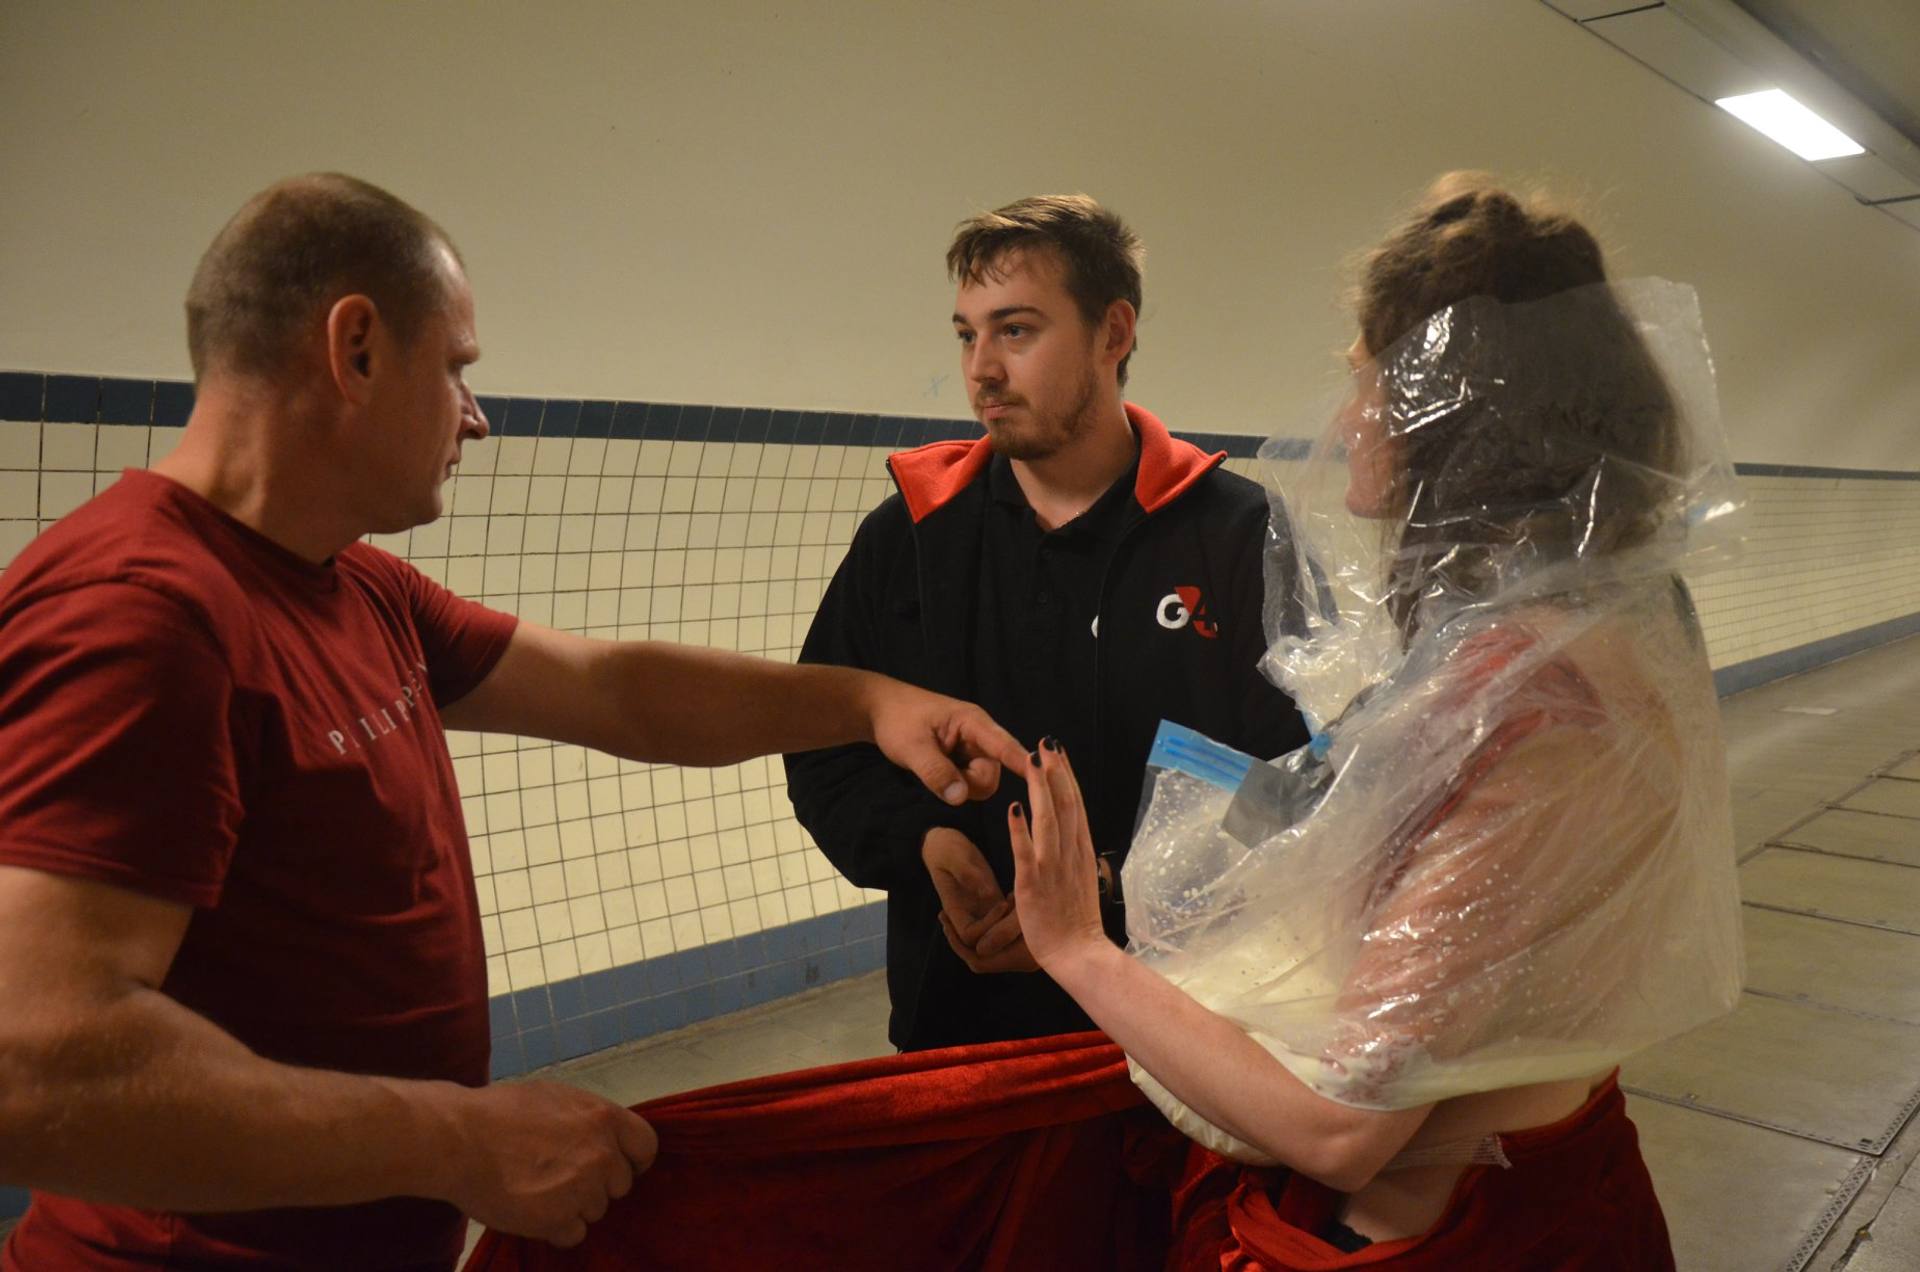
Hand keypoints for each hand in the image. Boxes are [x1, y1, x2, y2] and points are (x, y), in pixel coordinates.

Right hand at [438, 1080, 657, 1248]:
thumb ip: (587, 1120)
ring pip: (596, 1210)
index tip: (619, 1165)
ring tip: (539, 1190)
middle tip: (562, 1177)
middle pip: (620, 1184)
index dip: (633, 1159)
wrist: (459, 1140)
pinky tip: (532, 1209)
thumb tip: (603, 1135)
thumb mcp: (554, 1098)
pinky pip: (573, 1233)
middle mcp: (602, 1154)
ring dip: (574, 1207)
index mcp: (603, 1118)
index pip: (646, 1146)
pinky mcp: (558, 1220)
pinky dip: (555, 1228)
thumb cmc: (500, 1113)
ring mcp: (583, 1190)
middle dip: (597, 1185)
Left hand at [864, 677, 1028, 805]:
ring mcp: (973, 748)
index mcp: (973, 722)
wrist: (879, 709)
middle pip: (993, 774)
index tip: (1045, 774)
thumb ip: (935, 772)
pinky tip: (937, 771)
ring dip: (960, 786)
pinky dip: (955, 784)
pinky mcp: (965, 759)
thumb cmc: (896, 719)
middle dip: (969, 784)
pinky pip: (970, 782)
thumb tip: (960, 797)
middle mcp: (980, 735)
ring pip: (982, 782)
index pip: (1005, 746)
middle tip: (937, 773)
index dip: (1023, 763)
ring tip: (934, 769)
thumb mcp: (911, 747)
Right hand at [922, 828, 1038, 973]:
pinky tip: (1021, 891)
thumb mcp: (954, 855)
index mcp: (955, 909)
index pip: (970, 936)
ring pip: (999, 934)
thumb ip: (968, 874)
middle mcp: (968, 915)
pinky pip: (1006, 920)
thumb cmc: (945, 846)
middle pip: (986, 943)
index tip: (1003, 903)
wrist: (944, 842)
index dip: (988, 926)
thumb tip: (987, 893)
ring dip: (1013, 924)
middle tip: (1022, 908)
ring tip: (1020, 898)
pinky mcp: (992, 903)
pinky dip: (1017, 913)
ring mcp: (981, 911)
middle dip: (1006, 932)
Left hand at [1007, 738, 1107, 969]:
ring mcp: (1052, 867)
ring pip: (1048, 820)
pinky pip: (1026, 853)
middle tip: (1046, 741)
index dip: (1066, 775)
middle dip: (1055, 771)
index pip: (1075, 804)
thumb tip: (1072, 831)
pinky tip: (1013, 808)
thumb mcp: (1081, 876)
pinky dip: (1020, 830)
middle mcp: (1070, 853)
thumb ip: (1075, 852)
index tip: (1057, 750)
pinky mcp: (1033, 884)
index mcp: (1081, 849)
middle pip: (1064, 804)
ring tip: (1031, 760)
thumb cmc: (1076, 919)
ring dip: (1040, 789)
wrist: (1080, 953)